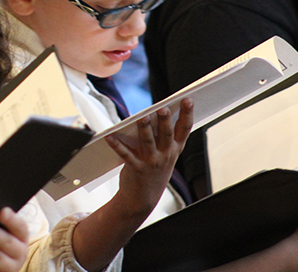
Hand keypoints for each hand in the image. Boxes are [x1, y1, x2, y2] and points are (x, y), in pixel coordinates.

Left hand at [107, 98, 193, 214]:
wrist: (143, 197)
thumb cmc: (154, 170)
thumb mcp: (166, 154)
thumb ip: (164, 136)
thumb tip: (157, 113)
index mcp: (175, 149)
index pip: (184, 129)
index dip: (187, 114)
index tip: (188, 99)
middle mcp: (165, 155)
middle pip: (166, 134)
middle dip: (165, 120)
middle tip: (163, 108)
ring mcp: (151, 162)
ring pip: (147, 142)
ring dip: (144, 128)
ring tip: (142, 117)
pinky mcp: (136, 168)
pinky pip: (125, 154)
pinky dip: (116, 144)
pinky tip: (109, 136)